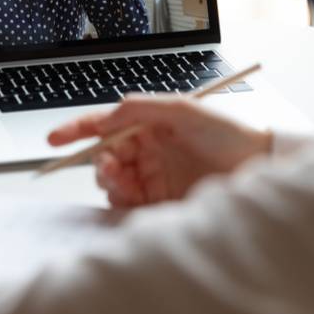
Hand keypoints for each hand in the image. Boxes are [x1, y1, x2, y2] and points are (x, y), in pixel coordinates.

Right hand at [48, 95, 271, 207]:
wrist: (258, 168)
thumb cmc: (228, 135)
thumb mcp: (183, 110)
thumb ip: (141, 107)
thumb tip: (108, 113)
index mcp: (148, 125)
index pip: (103, 125)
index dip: (76, 131)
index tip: (55, 139)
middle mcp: (146, 151)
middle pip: (103, 157)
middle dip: (99, 162)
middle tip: (110, 167)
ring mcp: (152, 177)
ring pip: (111, 183)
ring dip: (110, 183)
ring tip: (126, 183)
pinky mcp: (159, 203)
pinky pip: (127, 205)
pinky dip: (123, 202)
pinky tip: (134, 198)